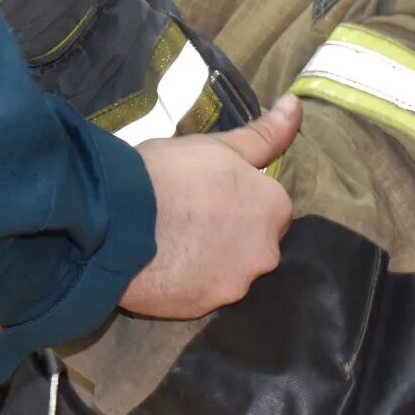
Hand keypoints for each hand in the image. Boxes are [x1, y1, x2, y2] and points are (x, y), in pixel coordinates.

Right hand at [121, 94, 300, 319]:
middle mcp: (266, 253)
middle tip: (188, 213)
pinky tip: (162, 263)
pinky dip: (189, 279)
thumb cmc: (170, 172)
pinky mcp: (204, 309)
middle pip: (254, 241)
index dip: (238, 196)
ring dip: (211, 258)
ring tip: (171, 239)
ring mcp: (235, 286)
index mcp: (274, 209)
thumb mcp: (218, 145)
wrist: (117, 220)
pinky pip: (203, 290)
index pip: (268, 205)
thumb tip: (297, 105)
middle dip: (230, 231)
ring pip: (230, 269)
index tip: (208, 189)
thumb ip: (265, 133)